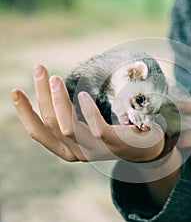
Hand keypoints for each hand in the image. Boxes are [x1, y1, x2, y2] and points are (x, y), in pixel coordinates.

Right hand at [11, 65, 163, 161]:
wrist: (144, 147)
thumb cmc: (111, 133)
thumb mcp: (85, 129)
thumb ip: (69, 120)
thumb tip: (50, 97)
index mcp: (67, 150)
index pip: (39, 132)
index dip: (25, 112)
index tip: (16, 91)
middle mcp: (77, 153)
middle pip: (51, 124)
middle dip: (42, 95)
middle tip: (40, 69)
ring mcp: (95, 150)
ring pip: (68, 127)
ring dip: (59, 100)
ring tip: (56, 77)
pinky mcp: (113, 143)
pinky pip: (97, 128)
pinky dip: (88, 111)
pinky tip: (83, 94)